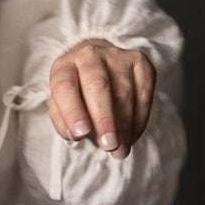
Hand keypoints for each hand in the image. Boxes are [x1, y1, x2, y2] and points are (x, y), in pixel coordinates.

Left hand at [47, 38, 154, 158]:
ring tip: (120, 149)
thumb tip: (77, 135)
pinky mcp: (140, 62)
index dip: (73, 111)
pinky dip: (139, 119)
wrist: (98, 66)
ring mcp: (118, 56)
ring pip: (124, 92)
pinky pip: (143, 93)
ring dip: (124, 125)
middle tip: (109, 145)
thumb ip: (64, 123)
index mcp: (64, 66)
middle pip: (98, 86)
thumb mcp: (61, 108)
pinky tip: (132, 136)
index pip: (65, 86)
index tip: (81, 134)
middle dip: (104, 119)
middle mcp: (90, 55)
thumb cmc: (77, 95)